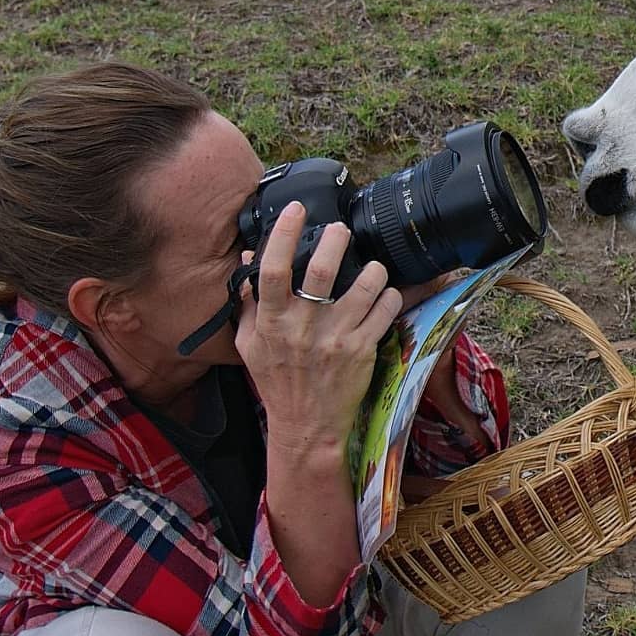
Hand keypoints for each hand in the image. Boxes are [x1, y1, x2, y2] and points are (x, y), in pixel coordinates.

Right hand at [234, 202, 404, 459]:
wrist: (306, 426)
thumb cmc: (277, 382)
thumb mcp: (249, 344)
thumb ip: (247, 301)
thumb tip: (246, 258)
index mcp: (272, 322)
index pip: (273, 270)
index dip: (284, 235)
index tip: (296, 209)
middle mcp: (304, 327)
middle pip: (324, 270)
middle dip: (336, 240)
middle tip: (341, 230)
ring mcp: (336, 338)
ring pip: (365, 286)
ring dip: (373, 269)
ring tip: (372, 267)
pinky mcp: (363, 350)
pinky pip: (385, 310)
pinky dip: (389, 296)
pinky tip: (385, 295)